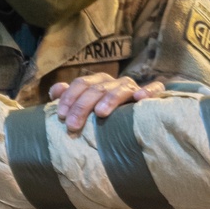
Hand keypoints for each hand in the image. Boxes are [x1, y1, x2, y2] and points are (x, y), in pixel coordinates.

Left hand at [50, 73, 165, 134]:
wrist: (138, 119)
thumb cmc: (106, 115)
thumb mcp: (86, 106)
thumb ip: (70, 98)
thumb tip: (55, 91)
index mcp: (98, 83)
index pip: (81, 83)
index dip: (69, 97)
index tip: (61, 116)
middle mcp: (115, 83)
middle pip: (97, 88)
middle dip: (83, 105)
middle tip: (72, 125)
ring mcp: (133, 88)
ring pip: (122, 88)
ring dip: (110, 98)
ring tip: (100, 113)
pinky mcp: (153, 95)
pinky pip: (154, 89)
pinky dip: (148, 91)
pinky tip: (140, 98)